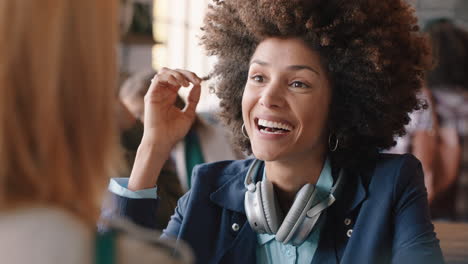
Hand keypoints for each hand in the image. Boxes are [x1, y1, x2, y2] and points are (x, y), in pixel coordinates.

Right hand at [128, 68, 201, 189]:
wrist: (163, 141)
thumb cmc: (173, 131)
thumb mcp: (189, 113)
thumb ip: (193, 99)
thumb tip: (198, 85)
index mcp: (171, 95)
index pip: (180, 79)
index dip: (190, 77)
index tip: (200, 81)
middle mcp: (163, 92)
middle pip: (173, 72)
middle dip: (186, 73)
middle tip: (197, 80)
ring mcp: (156, 92)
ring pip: (165, 72)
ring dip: (178, 74)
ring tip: (187, 84)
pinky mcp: (151, 95)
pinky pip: (158, 78)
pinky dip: (170, 77)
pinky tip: (179, 84)